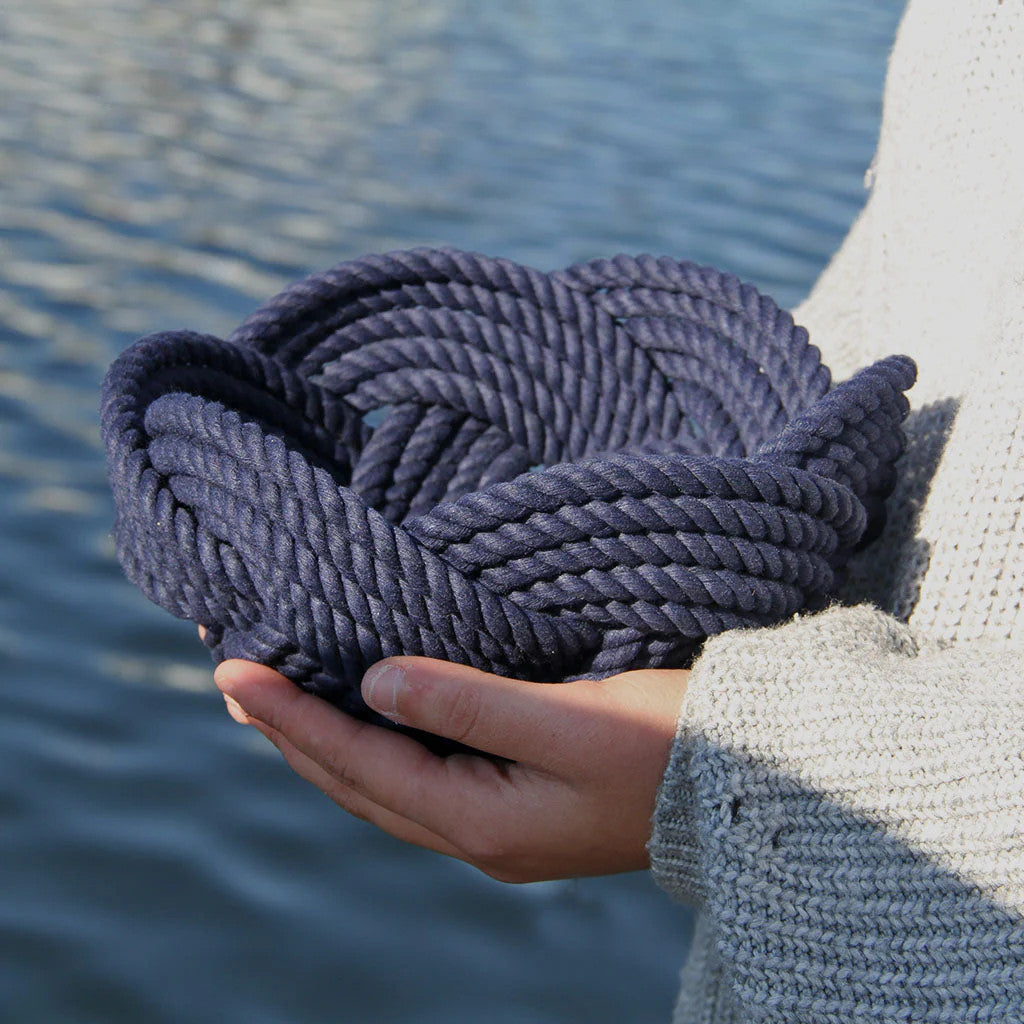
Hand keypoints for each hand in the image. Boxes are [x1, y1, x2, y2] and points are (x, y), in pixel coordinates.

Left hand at [207, 636, 686, 882]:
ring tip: (277, 704)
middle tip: (234, 685)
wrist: (749, 785)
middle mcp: (481, 834)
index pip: (362, 763)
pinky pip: (420, 776)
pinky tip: (366, 720)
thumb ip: (468, 701)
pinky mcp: (519, 803)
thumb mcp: (569, 721)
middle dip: (292, 735)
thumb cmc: (670, 746)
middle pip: (360, 783)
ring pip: (385, 784)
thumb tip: (375, 681)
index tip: (233, 672)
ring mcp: (500, 824)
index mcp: (484, 820)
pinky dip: (376, 746)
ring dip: (327, 743)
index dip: (292, 718)